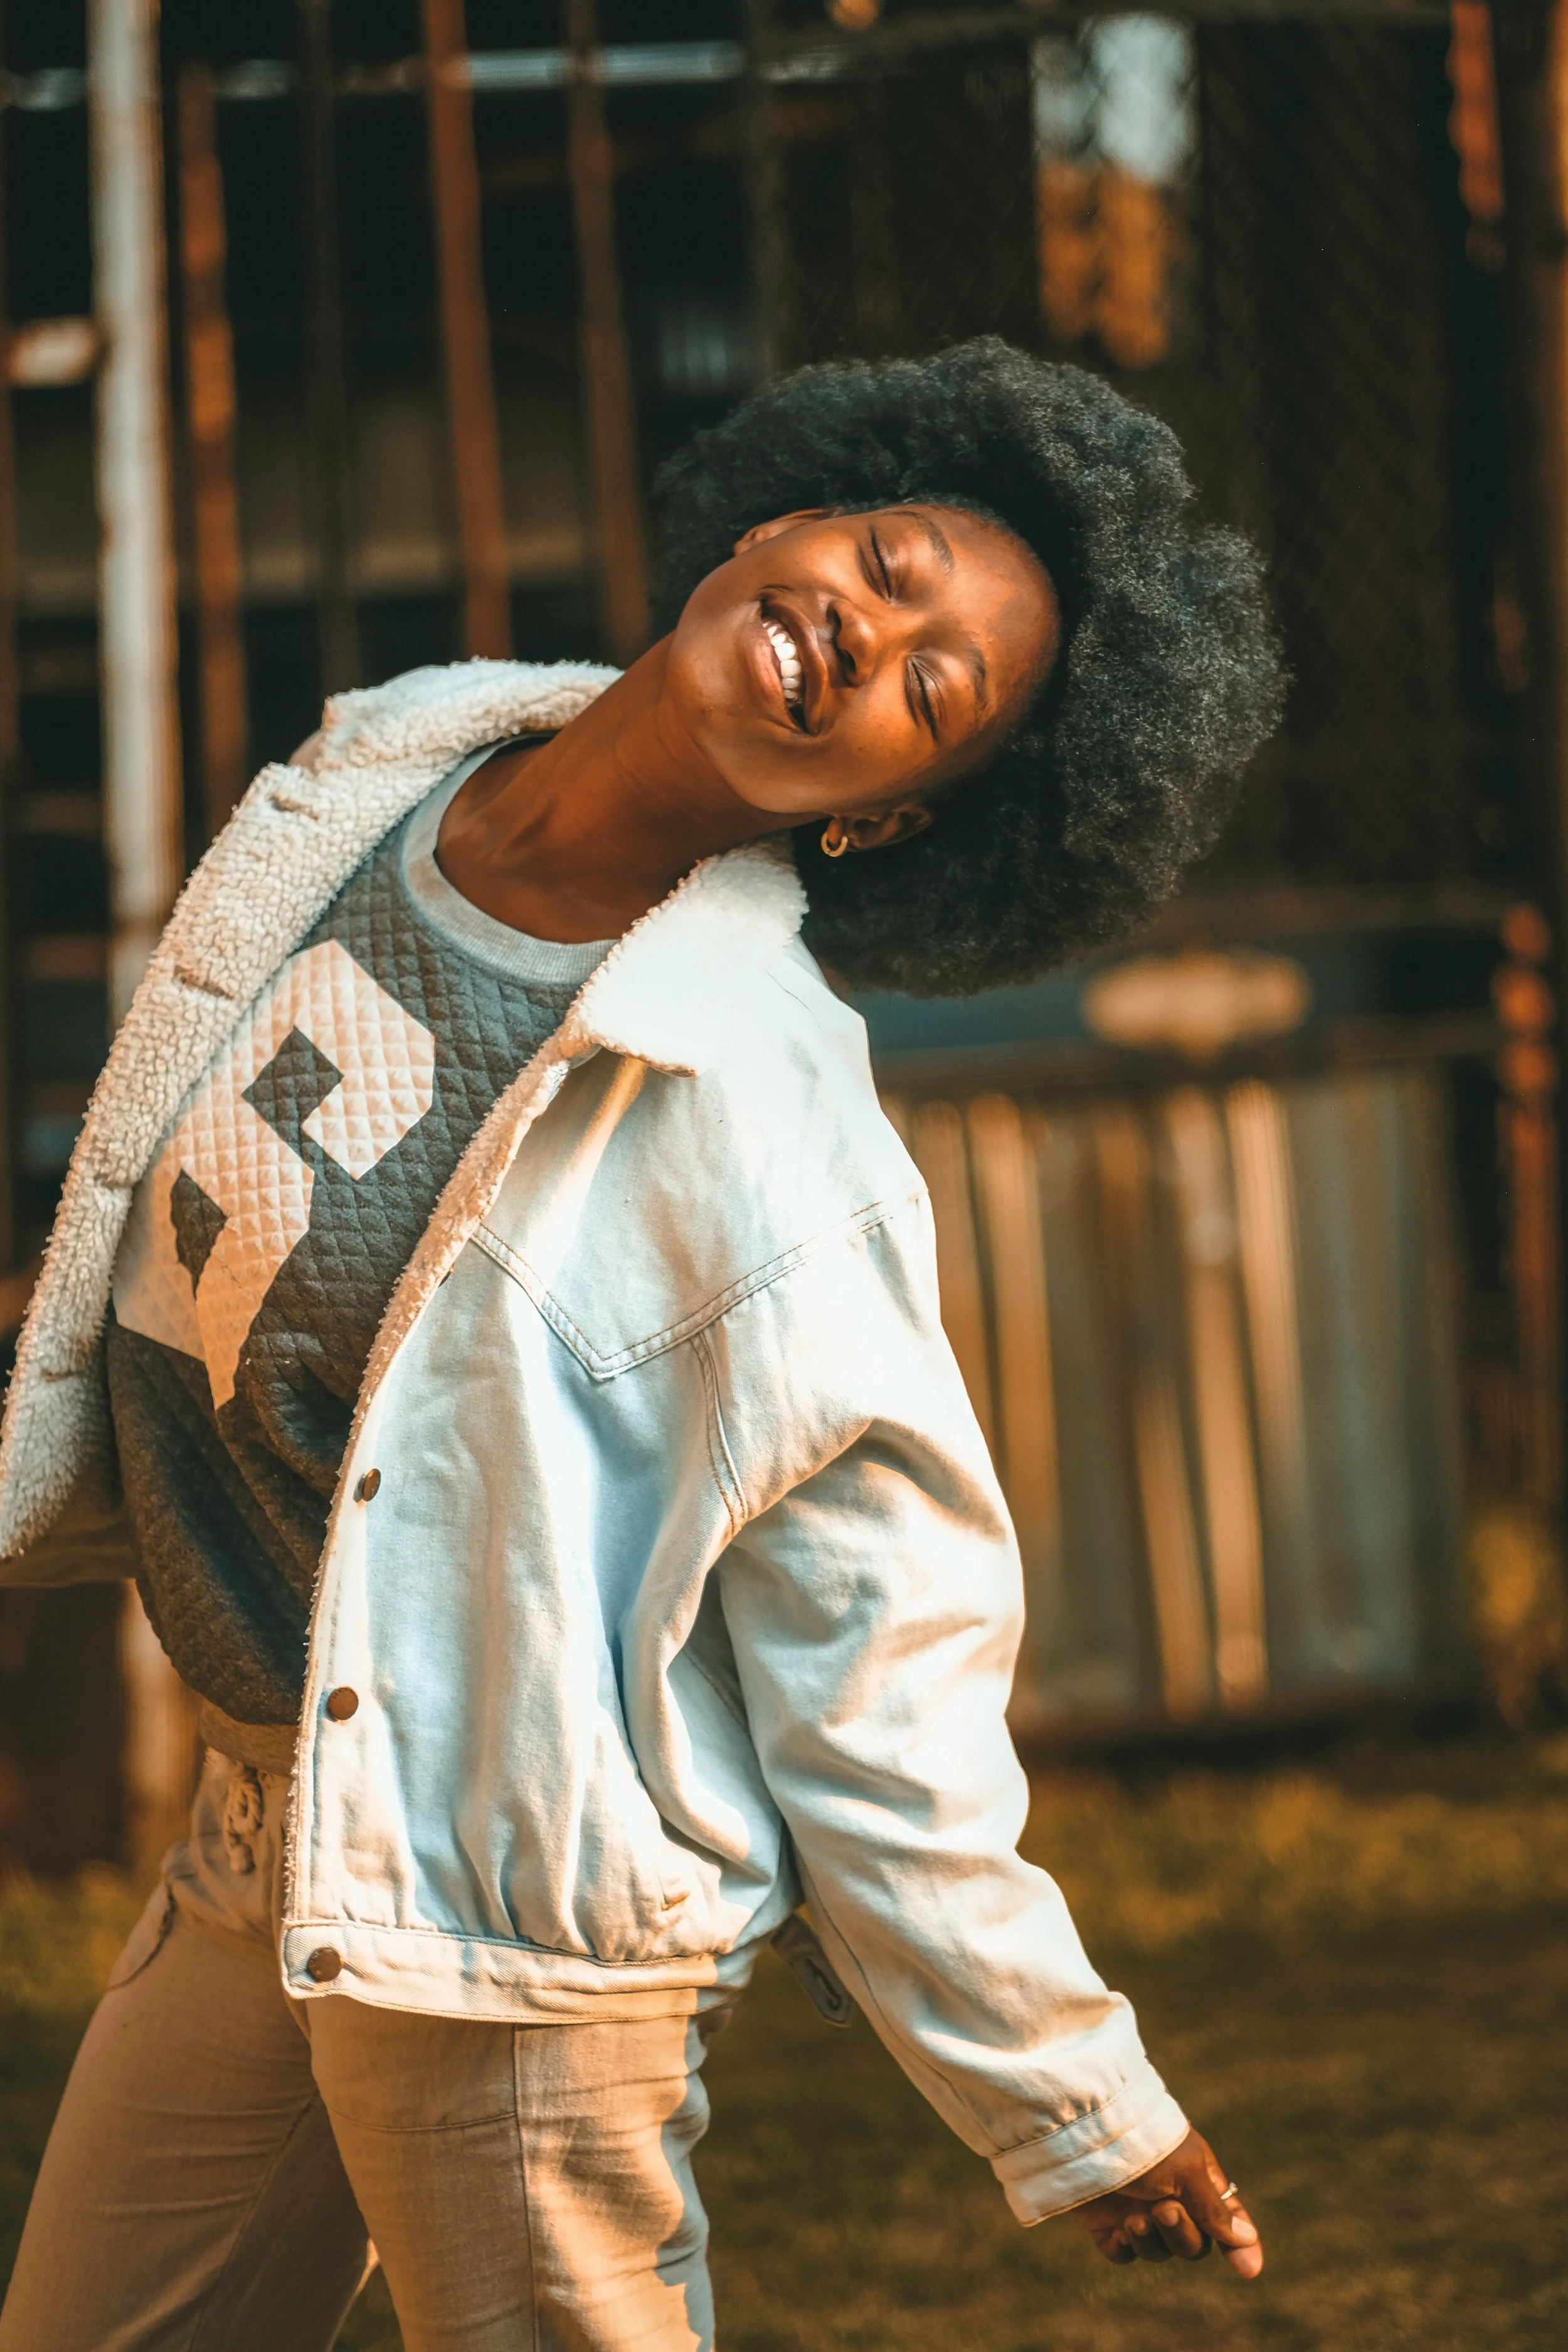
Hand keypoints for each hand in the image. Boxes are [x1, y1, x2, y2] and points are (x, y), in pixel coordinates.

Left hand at [1072, 2127, 1262, 2277]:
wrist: (1084, 2129)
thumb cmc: (1142, 2141)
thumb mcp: (1185, 2170)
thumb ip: (1213, 2208)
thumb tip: (1247, 2240)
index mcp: (1195, 2179)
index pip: (1225, 2219)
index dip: (1238, 2244)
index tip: (1248, 2269)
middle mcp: (1170, 2198)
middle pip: (1193, 2244)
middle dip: (1182, 2233)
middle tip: (1163, 2208)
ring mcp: (1138, 2212)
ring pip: (1160, 2252)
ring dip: (1152, 2240)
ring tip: (1134, 2218)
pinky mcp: (1107, 2224)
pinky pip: (1125, 2255)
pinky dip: (1125, 2248)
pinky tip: (1119, 2231)